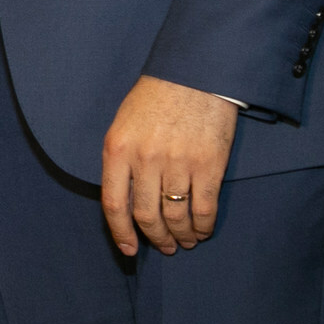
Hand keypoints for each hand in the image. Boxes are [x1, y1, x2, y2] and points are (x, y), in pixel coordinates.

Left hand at [101, 75, 238, 256]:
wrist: (195, 74)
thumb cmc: (156, 98)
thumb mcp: (123, 125)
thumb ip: (122, 161)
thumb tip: (126, 202)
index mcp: (117, 149)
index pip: (114, 204)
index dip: (121, 233)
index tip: (130, 250)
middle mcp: (145, 160)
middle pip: (147, 216)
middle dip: (156, 239)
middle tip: (164, 247)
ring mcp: (178, 163)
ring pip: (176, 216)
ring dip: (182, 236)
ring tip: (185, 241)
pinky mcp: (209, 165)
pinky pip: (205, 208)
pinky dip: (204, 226)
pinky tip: (202, 230)